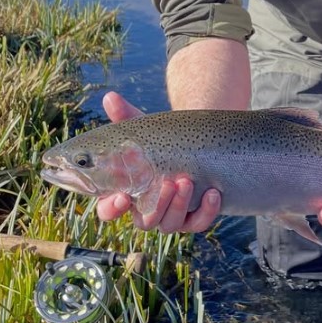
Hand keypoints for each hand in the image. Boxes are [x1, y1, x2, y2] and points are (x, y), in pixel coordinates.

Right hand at [95, 91, 220, 231]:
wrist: (193, 143)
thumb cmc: (160, 140)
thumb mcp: (144, 128)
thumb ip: (125, 115)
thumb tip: (111, 97)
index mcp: (126, 192)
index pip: (108, 210)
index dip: (112, 208)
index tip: (122, 196)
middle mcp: (146, 209)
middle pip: (144, 221)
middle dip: (157, 205)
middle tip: (168, 182)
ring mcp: (171, 216)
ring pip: (170, 225)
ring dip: (179, 205)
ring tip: (187, 180)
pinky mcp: (194, 218)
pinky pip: (199, 223)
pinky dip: (206, 212)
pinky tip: (213, 192)